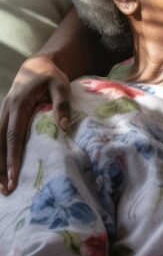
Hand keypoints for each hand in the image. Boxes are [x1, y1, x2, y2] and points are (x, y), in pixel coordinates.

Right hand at [0, 54, 71, 193]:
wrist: (36, 65)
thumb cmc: (50, 76)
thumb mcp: (60, 85)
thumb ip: (62, 104)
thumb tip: (63, 126)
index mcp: (19, 105)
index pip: (14, 136)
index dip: (13, 157)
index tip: (13, 177)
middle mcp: (6, 110)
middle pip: (0, 143)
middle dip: (1, 167)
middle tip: (6, 190)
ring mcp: (2, 113)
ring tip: (0, 186)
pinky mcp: (3, 117)